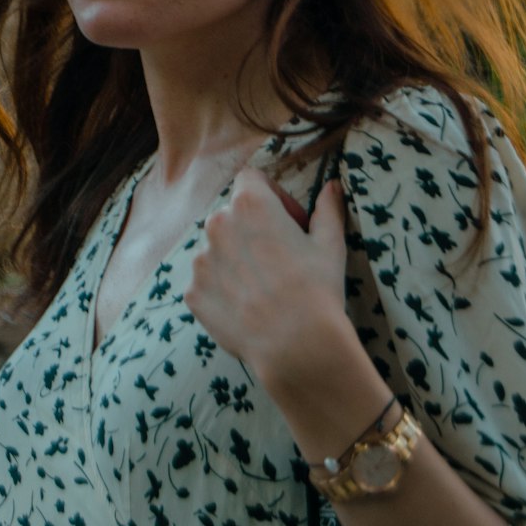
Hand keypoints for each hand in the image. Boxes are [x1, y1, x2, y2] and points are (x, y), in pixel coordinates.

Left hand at [184, 167, 352, 394]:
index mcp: (250, 204)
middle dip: (254, 229)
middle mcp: (218, 224)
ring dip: (236, 258)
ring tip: (264, 287)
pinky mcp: (193, 292)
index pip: (251, 180)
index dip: (273, 196)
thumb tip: (332, 187)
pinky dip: (223, 288)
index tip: (290, 223)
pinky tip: (248, 307)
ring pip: (218, 248)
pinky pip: (207, 281)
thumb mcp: (330, 244)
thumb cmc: (317, 290)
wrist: (295, 346)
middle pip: (232, 214)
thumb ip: (328, 209)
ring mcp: (200, 260)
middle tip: (281, 258)